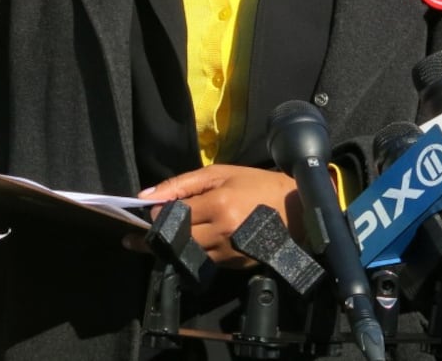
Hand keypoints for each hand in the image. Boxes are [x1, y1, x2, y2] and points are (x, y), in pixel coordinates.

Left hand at [128, 165, 300, 267]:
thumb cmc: (256, 185)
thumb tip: (146, 196)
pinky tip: (198, 240)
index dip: (158, 214)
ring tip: (173, 234)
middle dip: (162, 234)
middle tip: (152, 228)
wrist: (295, 210)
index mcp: (219, 205)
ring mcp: (230, 252)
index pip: (174, 215)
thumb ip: (181, 184)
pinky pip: (205, 260)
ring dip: (177, 245)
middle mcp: (223, 232)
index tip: (152, 210)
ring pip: (189, 253)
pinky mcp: (235, 266)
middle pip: (178, 239)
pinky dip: (196, 252)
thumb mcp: (220, 174)